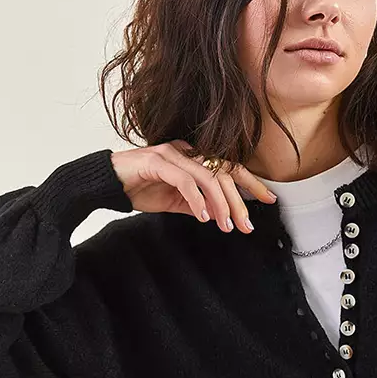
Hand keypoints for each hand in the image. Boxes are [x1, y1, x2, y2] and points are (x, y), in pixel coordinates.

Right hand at [109, 140, 275, 234]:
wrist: (107, 183)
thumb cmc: (139, 188)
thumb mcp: (175, 201)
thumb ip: (198, 205)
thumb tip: (220, 216)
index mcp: (193, 158)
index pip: (229, 168)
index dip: (251, 183)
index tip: (269, 199)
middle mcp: (186, 151)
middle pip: (223, 174)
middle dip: (239, 202)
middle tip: (246, 225)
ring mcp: (172, 154)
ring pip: (208, 177)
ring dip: (221, 204)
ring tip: (226, 226)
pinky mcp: (157, 162)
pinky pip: (184, 181)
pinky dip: (197, 200)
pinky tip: (203, 217)